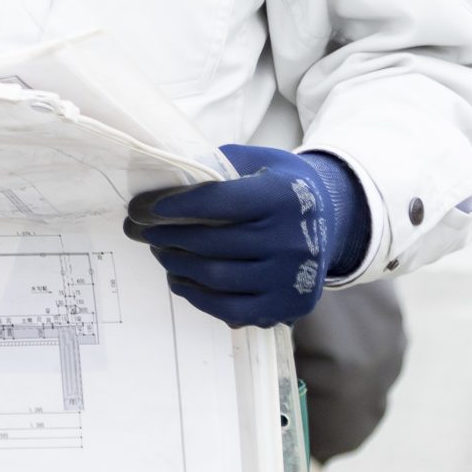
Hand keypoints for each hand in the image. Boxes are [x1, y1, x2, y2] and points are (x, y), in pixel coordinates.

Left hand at [125, 144, 366, 327]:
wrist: (331, 218)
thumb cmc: (279, 185)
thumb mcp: (254, 161)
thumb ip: (212, 167)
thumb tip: (157, 183)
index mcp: (282, 197)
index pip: (217, 202)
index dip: (172, 206)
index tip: (140, 208)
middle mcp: (293, 240)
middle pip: (212, 242)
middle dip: (165, 236)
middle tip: (140, 231)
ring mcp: (293, 278)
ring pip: (217, 277)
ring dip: (176, 265)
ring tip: (159, 251)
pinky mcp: (289, 307)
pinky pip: (231, 310)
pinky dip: (197, 297)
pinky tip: (180, 280)